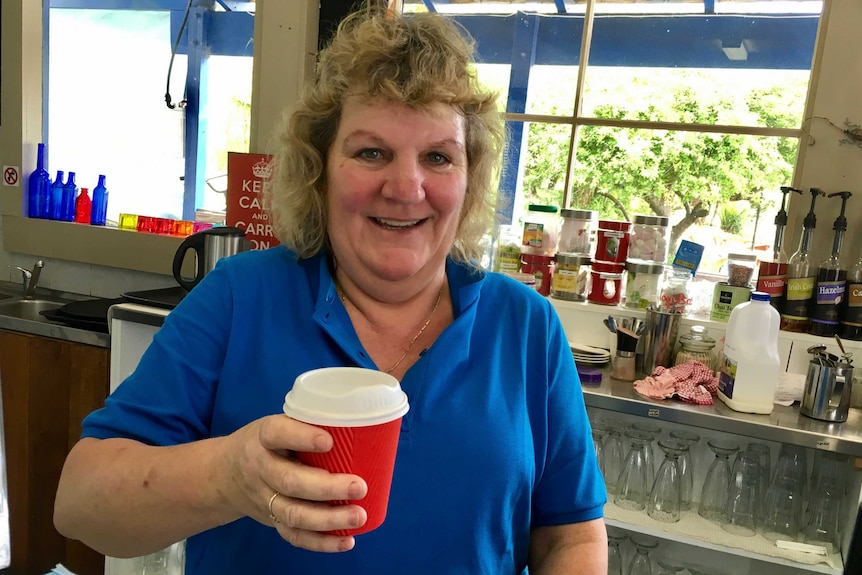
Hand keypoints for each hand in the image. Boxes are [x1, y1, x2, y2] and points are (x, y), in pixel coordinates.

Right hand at [223, 414, 367, 551]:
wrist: (226, 474)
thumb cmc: (266, 443)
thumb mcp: (276, 424)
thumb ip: (306, 424)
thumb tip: (357, 424)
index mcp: (263, 437)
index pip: (277, 434)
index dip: (302, 437)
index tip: (329, 442)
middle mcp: (261, 469)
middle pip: (290, 481)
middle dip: (327, 487)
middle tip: (360, 487)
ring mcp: (265, 499)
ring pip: (294, 514)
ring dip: (329, 519)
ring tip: (359, 516)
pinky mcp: (272, 521)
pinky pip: (295, 536)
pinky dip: (321, 543)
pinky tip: (347, 541)